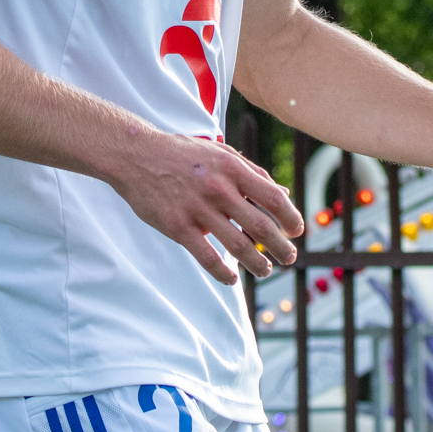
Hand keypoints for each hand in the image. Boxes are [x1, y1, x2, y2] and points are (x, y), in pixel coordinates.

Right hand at [105, 132, 304, 284]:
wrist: (135, 155)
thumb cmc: (182, 153)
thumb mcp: (220, 152)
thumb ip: (252, 172)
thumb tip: (282, 195)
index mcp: (232, 168)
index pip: (273, 198)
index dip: (291, 217)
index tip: (297, 231)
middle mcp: (218, 188)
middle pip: (260, 226)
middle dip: (281, 247)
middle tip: (290, 258)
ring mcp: (197, 208)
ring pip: (237, 245)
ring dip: (257, 263)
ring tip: (266, 270)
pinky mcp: (178, 226)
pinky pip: (207, 257)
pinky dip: (223, 272)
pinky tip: (232, 279)